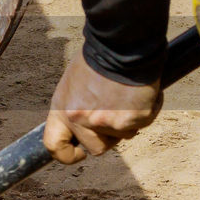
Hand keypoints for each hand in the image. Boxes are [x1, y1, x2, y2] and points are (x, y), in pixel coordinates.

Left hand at [44, 54, 162, 163]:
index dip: (67, 154)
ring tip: (127, 96)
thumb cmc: (99, 58)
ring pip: (121, 138)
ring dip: (127, 122)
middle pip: (97, 148)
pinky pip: (140, 125)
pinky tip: (140, 93)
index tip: (80, 152)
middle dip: (108, 135)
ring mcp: (105, 123)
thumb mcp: (75, 83)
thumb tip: (81, 123)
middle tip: (116, 111)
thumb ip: (76, 107)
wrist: (122, 45)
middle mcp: (80, 120)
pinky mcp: (129, 121)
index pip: (54, 145)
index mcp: (62, 109)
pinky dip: (144, 112)